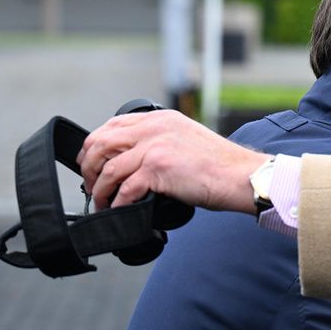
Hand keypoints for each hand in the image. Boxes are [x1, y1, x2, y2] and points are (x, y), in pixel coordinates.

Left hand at [77, 109, 269, 212]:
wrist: (241, 176)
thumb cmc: (220, 166)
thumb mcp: (186, 140)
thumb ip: (161, 142)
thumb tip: (135, 162)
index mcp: (160, 119)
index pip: (112, 125)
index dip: (95, 146)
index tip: (92, 163)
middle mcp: (154, 128)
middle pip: (102, 143)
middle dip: (89, 167)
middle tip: (90, 184)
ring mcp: (155, 148)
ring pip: (110, 168)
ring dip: (100, 189)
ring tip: (101, 202)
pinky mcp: (158, 169)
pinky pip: (125, 189)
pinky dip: (117, 202)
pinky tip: (118, 210)